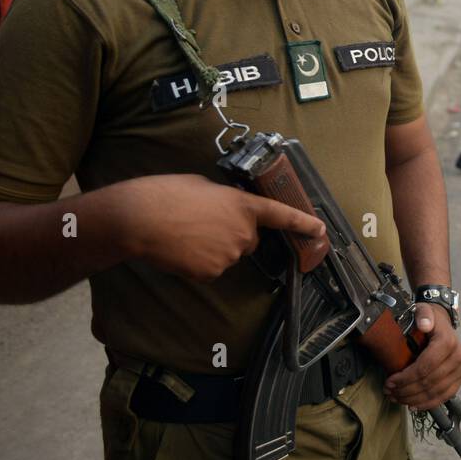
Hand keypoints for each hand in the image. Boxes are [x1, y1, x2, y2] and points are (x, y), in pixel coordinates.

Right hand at [118, 174, 324, 281]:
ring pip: (229, 254)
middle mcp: (242, 232)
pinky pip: (211, 269)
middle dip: (234, 234)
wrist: (140, 219)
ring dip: (214, 247)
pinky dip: (199, 262)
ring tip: (187, 233)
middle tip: (205, 223)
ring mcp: (228, 255)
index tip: (320, 230)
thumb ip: (224, 199)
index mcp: (243, 206)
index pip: (282, 215)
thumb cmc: (167, 194)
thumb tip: (224, 209)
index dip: (303, 223)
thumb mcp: (203, 186)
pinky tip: (182, 249)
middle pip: (249, 240)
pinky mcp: (211, 272)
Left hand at [384, 304, 460, 409]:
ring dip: (413, 399)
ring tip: (396, 398)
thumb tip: (424, 324)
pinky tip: (413, 405)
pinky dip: (428, 403)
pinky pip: (444, 396)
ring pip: (435, 392)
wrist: (443, 324)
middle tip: (389, 392)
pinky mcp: (460, 378)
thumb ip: (423, 315)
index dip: (405, 378)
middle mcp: (458, 357)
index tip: (389, 382)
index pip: (424, 367)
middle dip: (406, 390)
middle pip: (429, 382)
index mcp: (447, 342)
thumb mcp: (424, 311)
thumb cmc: (429, 319)